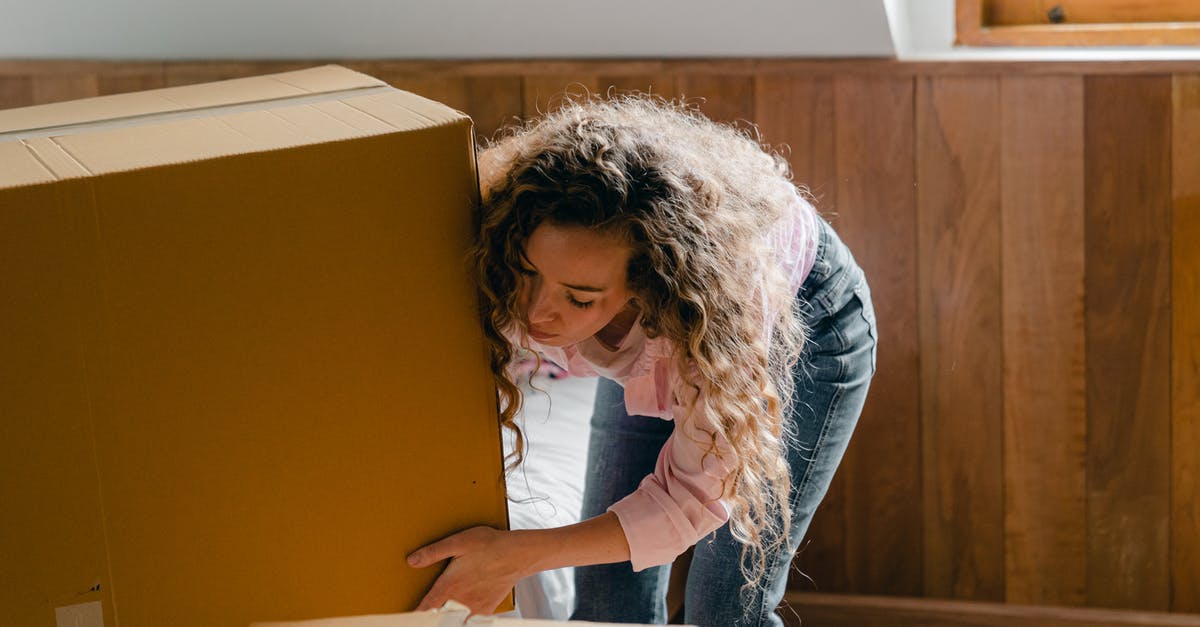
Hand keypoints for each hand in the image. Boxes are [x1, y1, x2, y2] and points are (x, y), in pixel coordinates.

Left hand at [407, 526, 529, 614]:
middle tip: (423, 616)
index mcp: (449, 585)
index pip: (425, 608)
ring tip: (441, 615)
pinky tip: (462, 616)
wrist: (519, 554)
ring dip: (447, 619)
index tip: (407, 616)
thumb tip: (411, 561)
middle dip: (431, 617)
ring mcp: (474, 607)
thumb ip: (434, 552)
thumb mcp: (459, 541)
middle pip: (439, 618)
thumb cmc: (490, 545)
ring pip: (455, 621)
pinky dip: (464, 620)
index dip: (415, 614)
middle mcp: (460, 599)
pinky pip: (472, 621)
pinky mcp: (486, 608)